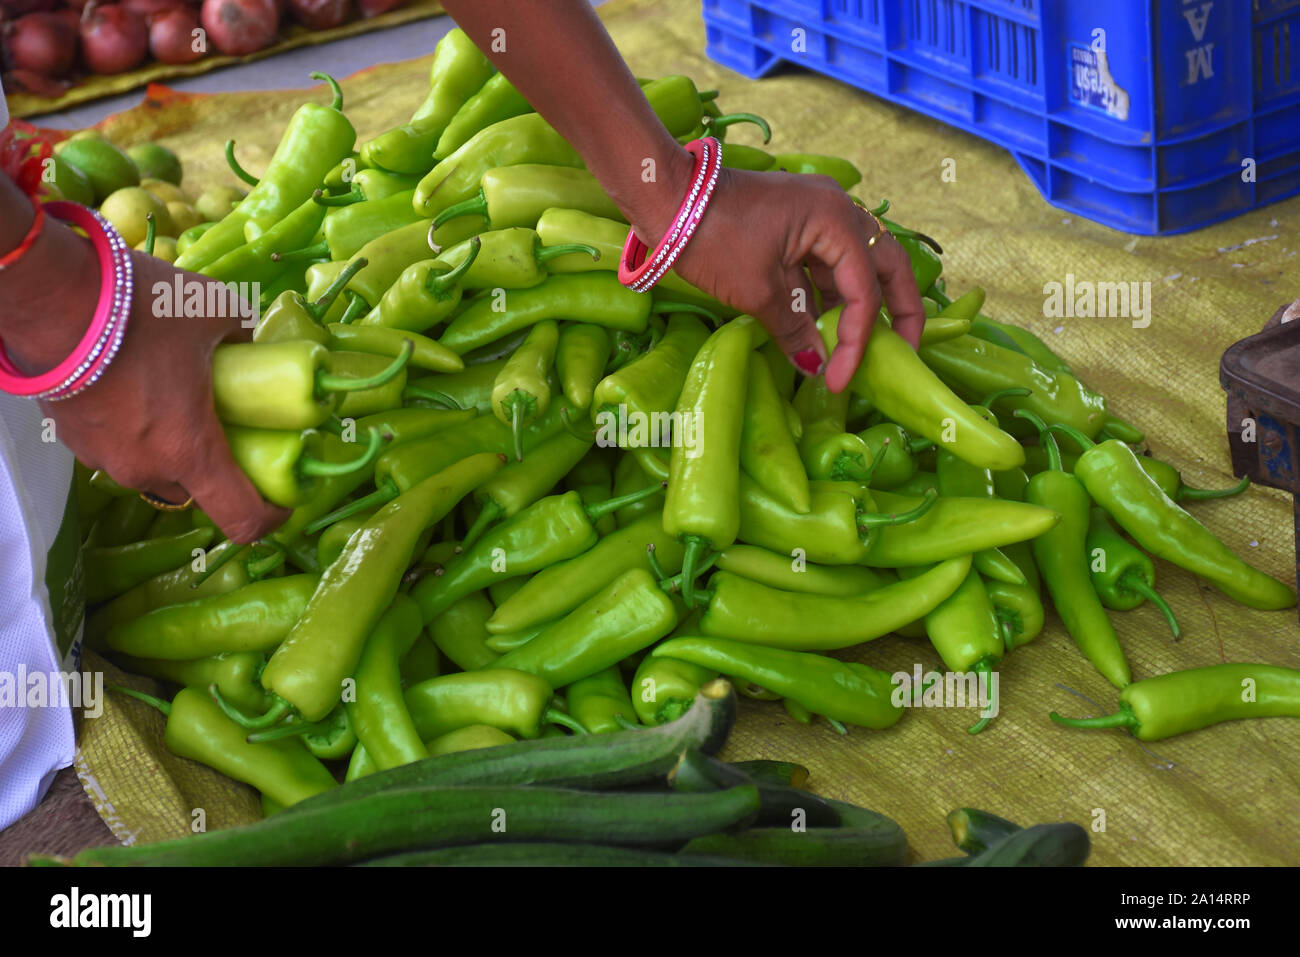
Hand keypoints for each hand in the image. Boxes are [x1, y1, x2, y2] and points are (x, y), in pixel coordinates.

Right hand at [39, 252, 288, 542]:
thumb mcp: (215, 309)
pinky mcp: (69, 438)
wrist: (47, 295)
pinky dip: (134, 429)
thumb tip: (247, 341)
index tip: (282, 497)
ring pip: (152, 467)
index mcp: (189, 452)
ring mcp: (100, 457)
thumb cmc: (140, 309)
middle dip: (215, 465)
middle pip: (195, 489)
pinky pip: (116, 446)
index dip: (271, 516)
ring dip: (170, 445)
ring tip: (176, 397)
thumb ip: (242, 333)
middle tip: (227, 425)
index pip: (241, 518)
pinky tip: (134, 386)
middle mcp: (143, 469)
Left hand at [667, 168, 926, 392]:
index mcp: (836, 219)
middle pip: (886, 266)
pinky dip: (830, 296)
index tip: (840, 380)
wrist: (667, 198)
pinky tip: (824, 329)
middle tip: (903, 352)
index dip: (858, 339)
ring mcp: (819, 213)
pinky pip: (827, 263)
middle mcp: (838, 210)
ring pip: (857, 266)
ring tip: (853, 351)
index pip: (865, 289)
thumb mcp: (757, 291)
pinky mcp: (798, 223)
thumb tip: (817, 367)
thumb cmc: (712, 238)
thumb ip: (796, 330)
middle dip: (897, 311)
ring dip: (858, 307)